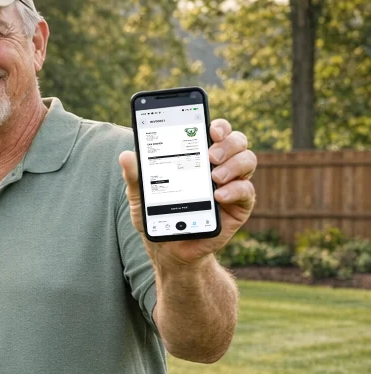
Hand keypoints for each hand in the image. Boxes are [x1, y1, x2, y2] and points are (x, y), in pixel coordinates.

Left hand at [119, 118, 256, 266]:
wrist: (168, 248)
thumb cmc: (157, 215)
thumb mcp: (141, 196)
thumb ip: (135, 176)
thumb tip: (126, 156)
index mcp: (199, 156)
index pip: (216, 131)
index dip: (219, 126)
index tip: (211, 128)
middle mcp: (220, 165)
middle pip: (237, 141)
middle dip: (228, 143)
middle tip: (210, 156)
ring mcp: (232, 184)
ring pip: (248, 160)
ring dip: (234, 164)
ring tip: (214, 177)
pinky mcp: (238, 206)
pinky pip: (247, 191)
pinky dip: (235, 190)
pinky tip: (219, 196)